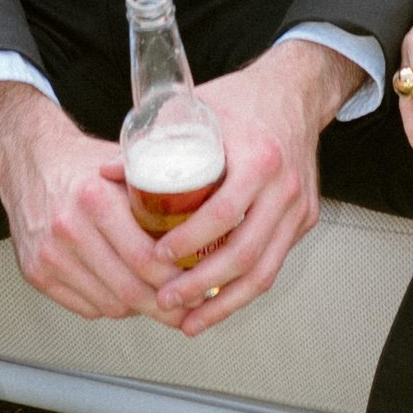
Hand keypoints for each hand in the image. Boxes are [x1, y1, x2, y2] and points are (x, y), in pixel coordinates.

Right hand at [0, 80, 175, 320]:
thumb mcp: (125, 167)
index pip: (145, 259)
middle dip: (165, 307)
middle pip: (128, 290)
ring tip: (160, 299)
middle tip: (188, 308)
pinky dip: (110, 306)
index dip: (178, 281)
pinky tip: (125, 293)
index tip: (199, 287)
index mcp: (95, 199)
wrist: (28, 160)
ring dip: (139, 309)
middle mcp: (68, 229)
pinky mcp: (35, 273)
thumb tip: (211, 221)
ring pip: (108, 305)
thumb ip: (160, 191)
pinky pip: (85, 307)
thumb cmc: (84, 163)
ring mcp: (48, 255)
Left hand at [151, 40, 355, 336]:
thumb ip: (153, 139)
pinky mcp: (305, 219)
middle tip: (166, 301)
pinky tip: (218, 302)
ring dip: (226, 302)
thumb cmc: (242, 100)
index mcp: (259, 158)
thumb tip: (107, 173)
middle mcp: (285, 187)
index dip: (189, 241)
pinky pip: (274, 262)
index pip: (223, 213)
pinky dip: (245, 288)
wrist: (295, 90)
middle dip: (202, 286)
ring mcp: (299, 207)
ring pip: (265, 270)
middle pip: (245, 253)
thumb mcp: (196, 109)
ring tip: (190, 322)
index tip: (158, 257)